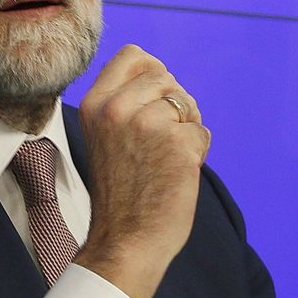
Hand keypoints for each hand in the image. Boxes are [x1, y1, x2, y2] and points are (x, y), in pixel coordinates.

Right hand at [77, 45, 210, 297]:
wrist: (124, 242)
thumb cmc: (120, 191)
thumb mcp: (105, 135)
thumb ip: (124, 103)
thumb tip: (162, 76)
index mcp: (95, 104)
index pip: (134, 55)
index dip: (153, 74)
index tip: (152, 102)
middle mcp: (118, 109)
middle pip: (166, 77)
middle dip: (173, 104)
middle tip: (160, 140)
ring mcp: (149, 125)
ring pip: (187, 105)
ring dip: (186, 129)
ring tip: (165, 160)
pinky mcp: (179, 145)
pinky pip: (202, 132)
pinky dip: (197, 152)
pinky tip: (176, 175)